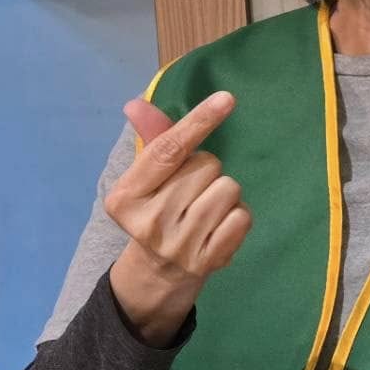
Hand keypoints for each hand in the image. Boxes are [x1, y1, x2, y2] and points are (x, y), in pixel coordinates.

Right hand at [103, 92, 251, 344]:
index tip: (226, 99)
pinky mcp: (208, 260)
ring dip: (225, 192)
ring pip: (229, 187)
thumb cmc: (158, 208)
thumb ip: (153, 139)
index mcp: (126, 196)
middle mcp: (149, 222)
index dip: (199, 121)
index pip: (168, 150)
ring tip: (205, 209)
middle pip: (207, 165)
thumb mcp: (147, 177)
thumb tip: (136, 104)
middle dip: (207, 169)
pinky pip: (243, 216)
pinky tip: (218, 226)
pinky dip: (238, 214)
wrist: (159, 270)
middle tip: (191, 191)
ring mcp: (179, 244)